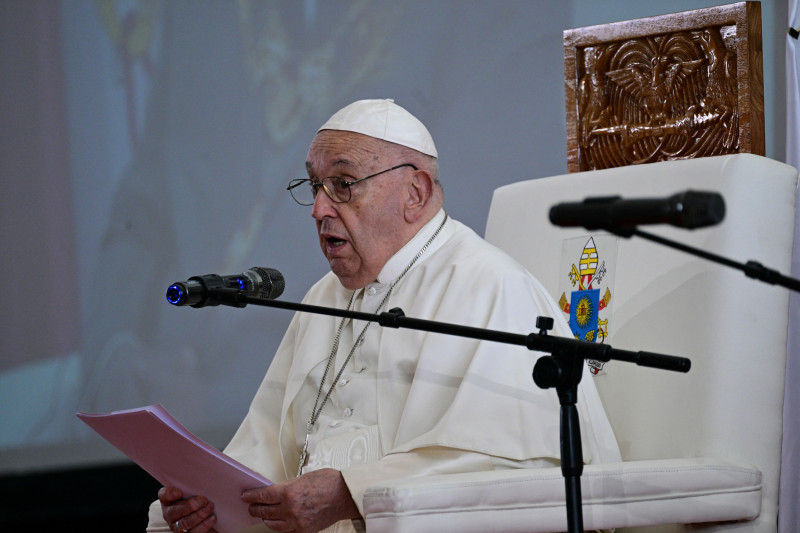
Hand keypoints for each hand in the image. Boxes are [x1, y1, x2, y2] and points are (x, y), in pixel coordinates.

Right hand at [158, 486, 217, 532]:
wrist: (207, 514)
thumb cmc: (199, 498)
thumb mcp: (194, 489)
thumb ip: (194, 483)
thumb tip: (206, 471)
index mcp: (169, 500)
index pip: (164, 495)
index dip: (169, 494)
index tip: (179, 492)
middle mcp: (171, 514)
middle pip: (174, 512)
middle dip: (190, 506)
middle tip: (203, 500)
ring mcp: (178, 527)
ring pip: (185, 523)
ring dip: (200, 515)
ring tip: (210, 507)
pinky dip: (204, 525)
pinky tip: (212, 518)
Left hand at [242, 468, 359, 532]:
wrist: (346, 495)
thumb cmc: (329, 482)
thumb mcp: (303, 478)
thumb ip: (287, 486)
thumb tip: (275, 491)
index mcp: (289, 492)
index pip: (262, 496)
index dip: (251, 496)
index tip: (246, 496)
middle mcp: (290, 509)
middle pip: (265, 511)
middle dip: (255, 508)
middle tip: (251, 506)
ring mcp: (297, 522)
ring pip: (272, 524)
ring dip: (266, 519)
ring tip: (263, 515)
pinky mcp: (304, 530)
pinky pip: (286, 531)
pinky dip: (280, 527)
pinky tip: (278, 523)